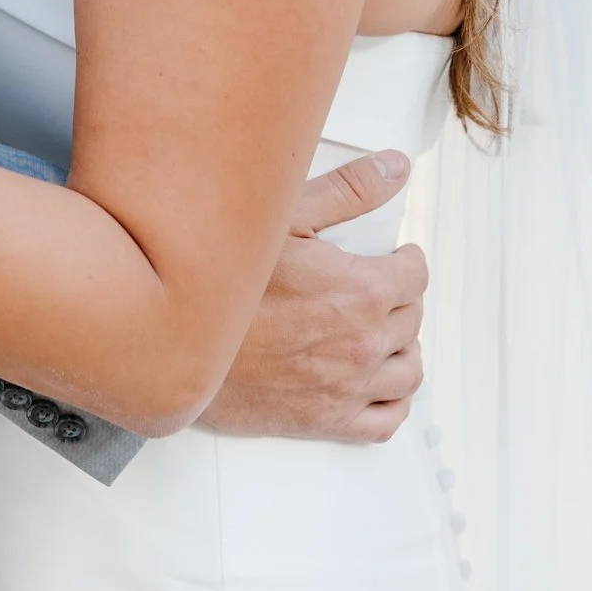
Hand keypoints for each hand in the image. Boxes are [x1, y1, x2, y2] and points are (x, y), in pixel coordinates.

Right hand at [199, 153, 426, 443]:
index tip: (394, 257)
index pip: (414, 276)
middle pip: (410, 320)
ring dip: (401, 348)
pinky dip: (393, 401)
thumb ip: (349, 191)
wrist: (176, 341)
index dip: (404, 261)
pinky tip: (379, 383)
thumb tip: (396, 169)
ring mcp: (347, 387)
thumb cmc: (224, 279)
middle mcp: (363, 343)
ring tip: (381, 331)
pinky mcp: (326, 421)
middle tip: (375, 286)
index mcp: (361, 291)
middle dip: (398, 299)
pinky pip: (386, 421)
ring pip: (407, 371)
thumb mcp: (284, 216)